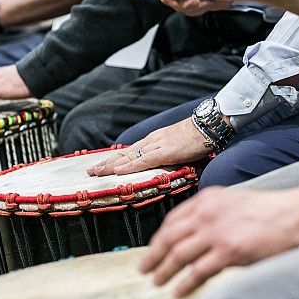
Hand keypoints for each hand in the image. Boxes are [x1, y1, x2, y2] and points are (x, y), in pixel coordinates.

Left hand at [87, 118, 212, 176]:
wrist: (208, 126)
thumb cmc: (197, 137)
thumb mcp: (178, 147)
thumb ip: (169, 156)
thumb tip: (164, 167)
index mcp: (154, 141)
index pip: (130, 152)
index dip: (114, 160)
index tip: (102, 166)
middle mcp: (151, 142)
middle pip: (124, 154)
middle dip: (106, 163)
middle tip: (91, 171)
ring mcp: (157, 146)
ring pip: (129, 157)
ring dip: (111, 165)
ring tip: (96, 172)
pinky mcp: (165, 152)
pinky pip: (144, 161)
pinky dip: (129, 167)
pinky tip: (118, 171)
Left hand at [139, 186, 298, 297]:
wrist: (298, 215)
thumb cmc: (273, 212)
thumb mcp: (236, 202)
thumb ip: (214, 214)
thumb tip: (198, 235)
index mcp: (208, 199)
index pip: (172, 220)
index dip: (158, 237)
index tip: (151, 250)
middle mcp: (207, 213)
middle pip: (169, 238)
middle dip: (153, 256)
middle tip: (144, 269)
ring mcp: (217, 232)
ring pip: (179, 255)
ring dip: (164, 271)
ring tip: (157, 282)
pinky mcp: (229, 251)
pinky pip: (198, 271)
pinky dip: (185, 284)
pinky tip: (178, 292)